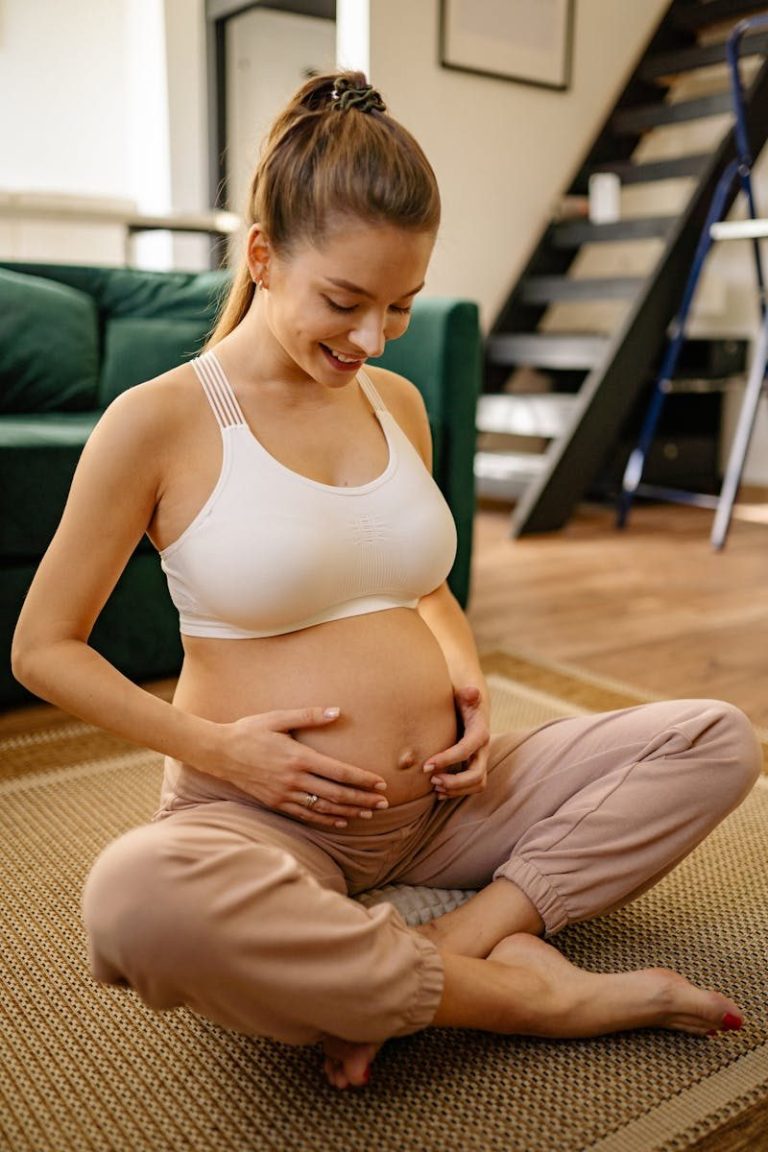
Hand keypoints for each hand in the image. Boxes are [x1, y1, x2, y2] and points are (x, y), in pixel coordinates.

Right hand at [213, 707, 388, 827]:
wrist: (219, 752)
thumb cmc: (249, 731)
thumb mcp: (278, 718)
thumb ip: (310, 715)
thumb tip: (338, 712)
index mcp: (298, 757)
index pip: (339, 771)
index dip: (362, 779)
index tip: (380, 783)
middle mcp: (294, 779)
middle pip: (336, 794)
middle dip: (363, 799)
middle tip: (384, 804)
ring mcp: (284, 795)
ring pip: (324, 808)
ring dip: (349, 811)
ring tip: (369, 813)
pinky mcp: (276, 803)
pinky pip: (306, 815)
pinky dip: (326, 819)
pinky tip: (341, 821)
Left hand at [423, 685, 489, 800]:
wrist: (470, 701)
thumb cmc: (462, 696)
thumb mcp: (464, 691)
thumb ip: (468, 693)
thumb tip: (471, 692)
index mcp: (480, 730)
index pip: (466, 750)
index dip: (447, 760)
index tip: (426, 765)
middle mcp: (483, 748)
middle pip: (477, 774)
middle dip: (455, 782)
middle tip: (431, 780)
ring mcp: (480, 758)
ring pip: (477, 783)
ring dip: (456, 790)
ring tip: (434, 788)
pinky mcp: (473, 764)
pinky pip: (471, 785)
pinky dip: (456, 792)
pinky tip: (438, 791)